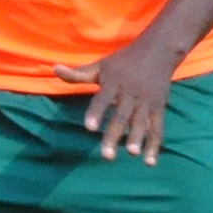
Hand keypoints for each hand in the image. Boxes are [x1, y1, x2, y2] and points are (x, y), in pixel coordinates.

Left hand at [53, 35, 184, 164]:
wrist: (159, 49)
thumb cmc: (123, 61)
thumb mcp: (101, 65)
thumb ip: (78, 73)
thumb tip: (54, 69)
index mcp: (114, 82)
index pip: (103, 99)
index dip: (96, 112)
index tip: (89, 128)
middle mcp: (130, 92)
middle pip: (121, 116)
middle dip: (114, 135)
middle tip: (106, 156)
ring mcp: (146, 101)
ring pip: (140, 122)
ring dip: (137, 138)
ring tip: (131, 154)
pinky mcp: (158, 107)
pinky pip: (157, 128)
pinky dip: (154, 145)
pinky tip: (149, 162)